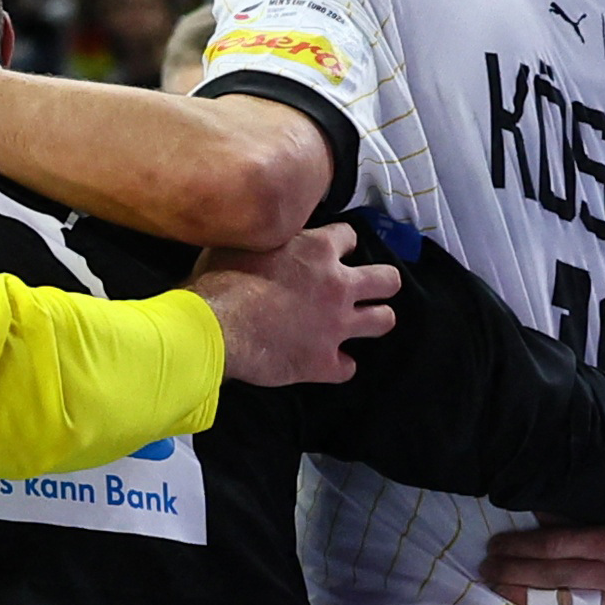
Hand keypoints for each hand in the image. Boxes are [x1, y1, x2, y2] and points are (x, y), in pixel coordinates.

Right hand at [194, 224, 399, 386]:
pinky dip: (337, 366)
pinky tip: (325, 363)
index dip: (343, 245)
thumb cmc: (220, 280)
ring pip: (382, 321)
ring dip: (373, 322)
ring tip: (360, 325)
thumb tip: (258, 237)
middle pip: (387, 280)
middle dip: (382, 284)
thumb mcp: (241, 242)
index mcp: (317, 250)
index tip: (334, 252)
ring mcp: (336, 326)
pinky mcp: (323, 362)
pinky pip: (348, 368)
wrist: (216, 328)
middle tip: (367, 289)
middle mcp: (338, 285)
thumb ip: (263, 239)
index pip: (349, 237)